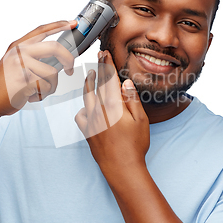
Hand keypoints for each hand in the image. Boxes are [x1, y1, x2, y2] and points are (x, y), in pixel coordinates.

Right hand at [0, 20, 76, 117]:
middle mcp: (19, 52)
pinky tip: (31, 96)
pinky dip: (43, 95)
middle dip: (68, 59)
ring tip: (38, 91)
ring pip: (53, 72)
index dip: (58, 25)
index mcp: (18, 46)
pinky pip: (46, 86)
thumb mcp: (13, 63)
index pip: (42, 30)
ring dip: (51, 86)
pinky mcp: (24, 80)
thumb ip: (29, 56)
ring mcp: (21, 65)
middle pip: (54, 47)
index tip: (72, 23)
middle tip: (70, 70)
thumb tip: (56, 58)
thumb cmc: (3, 86)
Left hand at [75, 50, 149, 175]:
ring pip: (86, 97)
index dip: (107, 65)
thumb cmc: (135, 146)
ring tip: (90, 74)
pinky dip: (83, 108)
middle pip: (97, 85)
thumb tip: (125, 82)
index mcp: (114, 107)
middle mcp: (99, 111)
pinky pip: (80, 115)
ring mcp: (91, 122)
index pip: (109, 80)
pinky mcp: (87, 132)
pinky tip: (88, 107)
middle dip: (98, 69)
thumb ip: (132, 99)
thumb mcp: (141, 120)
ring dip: (88, 83)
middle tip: (98, 57)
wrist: (122, 168)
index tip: (105, 54)